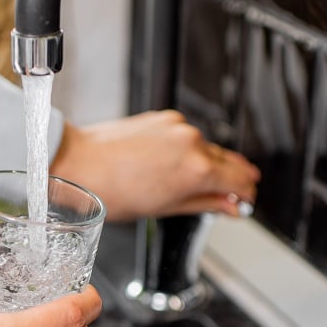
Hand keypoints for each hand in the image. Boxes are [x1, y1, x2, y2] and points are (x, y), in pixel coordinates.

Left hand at [49, 110, 260, 222]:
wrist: (80, 164)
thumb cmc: (113, 190)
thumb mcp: (165, 208)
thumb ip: (205, 204)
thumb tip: (229, 206)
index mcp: (197, 169)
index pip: (240, 180)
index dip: (246, 193)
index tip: (245, 200)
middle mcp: (192, 142)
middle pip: (228, 161)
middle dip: (233, 178)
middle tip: (232, 194)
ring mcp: (178, 127)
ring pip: (206, 147)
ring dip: (209, 163)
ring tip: (197, 183)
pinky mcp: (164, 118)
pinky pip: (186, 135)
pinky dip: (188, 149)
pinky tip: (176, 164)